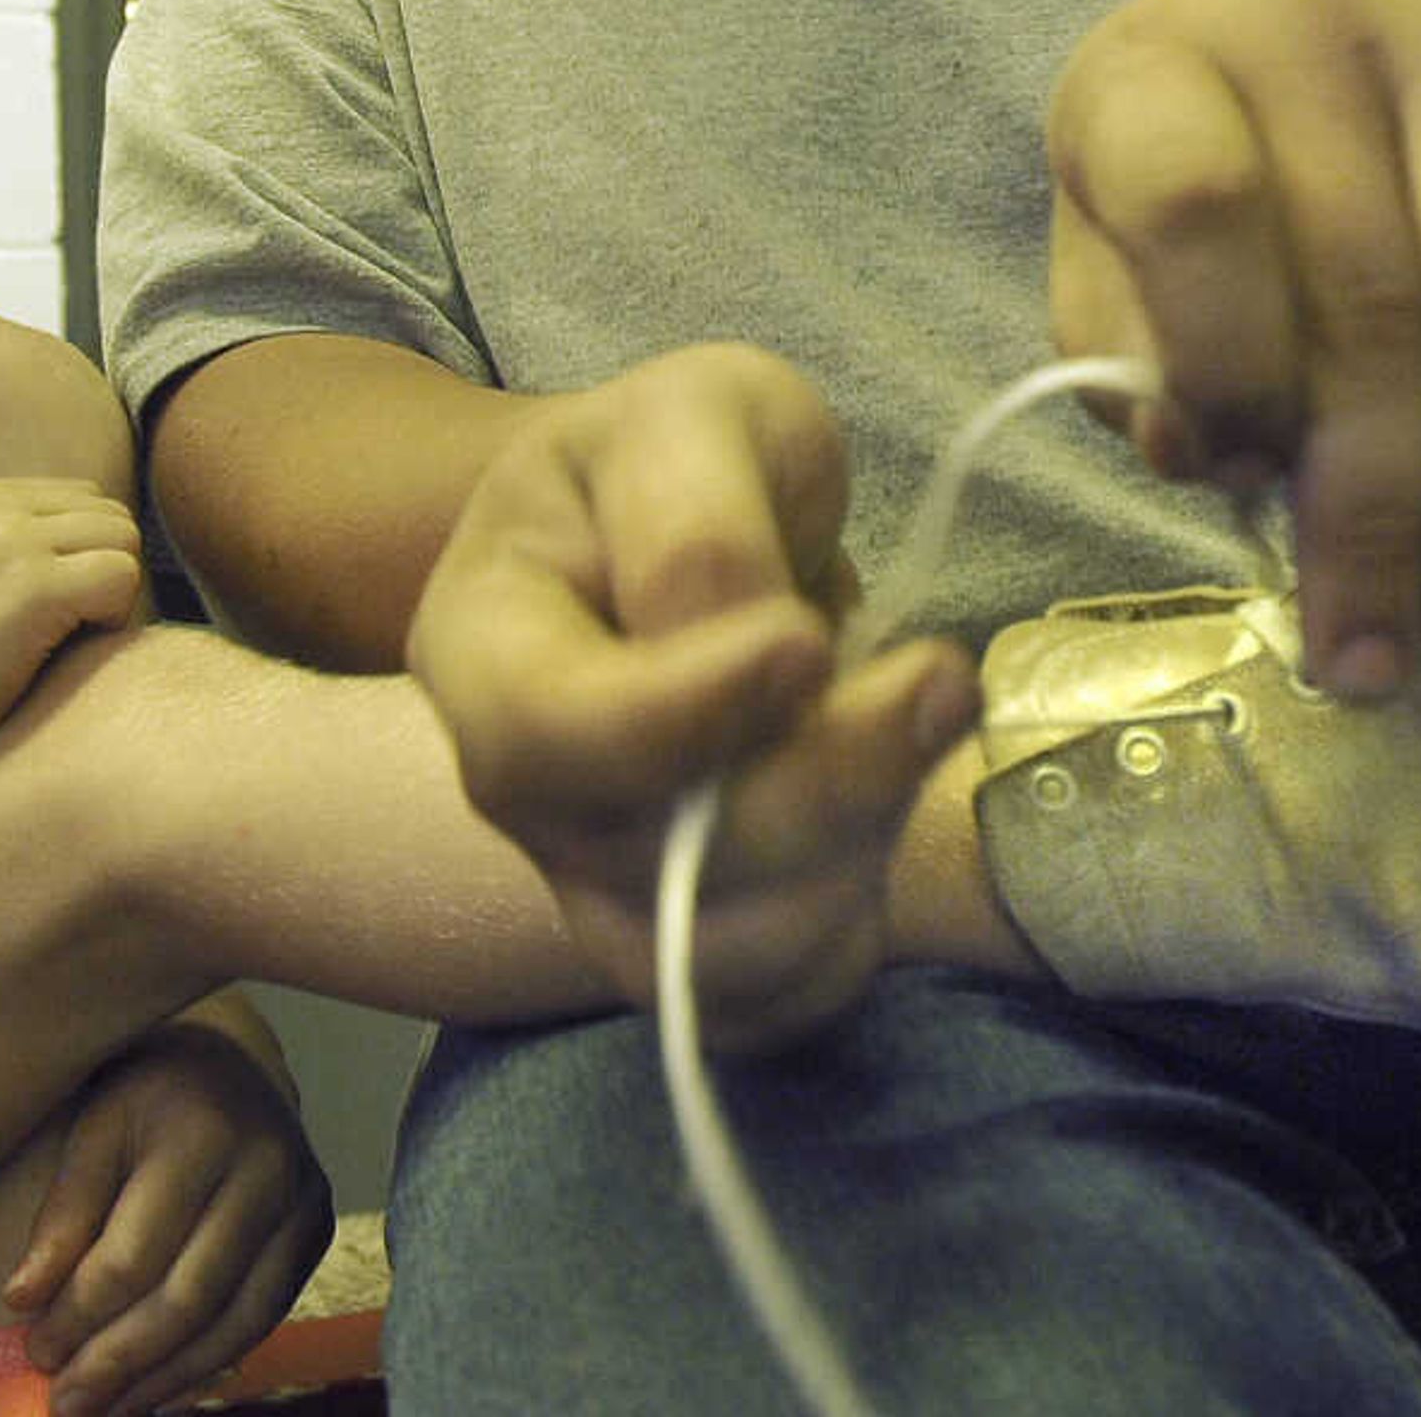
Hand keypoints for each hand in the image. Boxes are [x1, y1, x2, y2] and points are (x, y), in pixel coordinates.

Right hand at [0, 475, 144, 794]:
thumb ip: (9, 552)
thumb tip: (98, 558)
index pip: (79, 500)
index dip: (82, 560)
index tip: (50, 615)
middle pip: (108, 516)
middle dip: (104, 574)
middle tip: (65, 637)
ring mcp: (10, 539)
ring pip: (124, 542)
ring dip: (111, 597)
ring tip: (60, 648)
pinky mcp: (32, 586)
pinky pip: (122, 579)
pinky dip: (112, 621)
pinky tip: (60, 658)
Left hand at [4, 1014, 332, 1416]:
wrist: (233, 1058)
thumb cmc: (147, 1097)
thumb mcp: (94, 1128)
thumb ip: (64, 1211)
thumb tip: (22, 1299)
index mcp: (201, 1130)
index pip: (134, 1254)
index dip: (79, 1315)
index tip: (35, 1351)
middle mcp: (266, 1166)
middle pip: (187, 1296)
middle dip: (119, 1362)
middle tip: (66, 1403)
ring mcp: (302, 1201)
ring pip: (232, 1322)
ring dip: (162, 1379)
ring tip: (105, 1409)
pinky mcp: (316, 1232)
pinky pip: (260, 1319)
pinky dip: (205, 1363)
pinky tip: (156, 1387)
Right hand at [403, 344, 975, 1048]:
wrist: (679, 526)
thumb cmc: (682, 459)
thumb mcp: (696, 416)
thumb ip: (704, 520)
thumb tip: (763, 653)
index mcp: (481, 640)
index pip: (548, 729)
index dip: (688, 710)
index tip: (808, 640)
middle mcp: (518, 791)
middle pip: (646, 861)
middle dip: (819, 784)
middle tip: (940, 682)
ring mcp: (593, 881)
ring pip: (716, 955)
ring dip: (854, 856)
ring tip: (922, 728)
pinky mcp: (682, 944)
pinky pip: (768, 1003)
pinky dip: (850, 935)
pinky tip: (883, 825)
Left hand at [1045, 0, 1420, 698]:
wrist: (1339, 18)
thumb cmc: (1202, 169)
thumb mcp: (1113, 251)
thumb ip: (1131, 358)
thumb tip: (1202, 455)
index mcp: (1158, 68)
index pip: (1197, 201)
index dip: (1227, 360)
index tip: (1239, 485)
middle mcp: (1313, 21)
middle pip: (1368, 295)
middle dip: (1377, 510)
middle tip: (1377, 660)